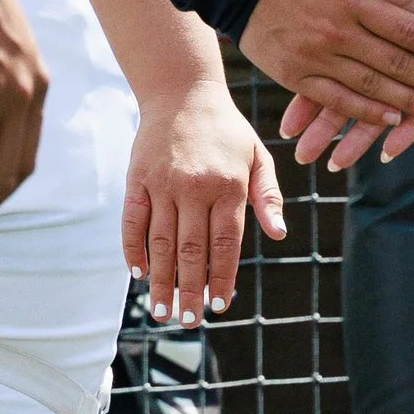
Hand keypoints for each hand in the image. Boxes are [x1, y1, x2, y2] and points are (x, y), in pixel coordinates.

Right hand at [124, 74, 287, 321]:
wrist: (182, 92)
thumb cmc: (227, 130)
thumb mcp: (258, 156)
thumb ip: (269, 196)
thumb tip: (279, 234)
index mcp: (229, 185)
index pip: (225, 243)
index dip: (222, 278)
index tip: (219, 306)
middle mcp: (195, 187)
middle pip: (192, 250)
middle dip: (191, 290)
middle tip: (189, 322)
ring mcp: (163, 183)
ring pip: (162, 242)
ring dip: (162, 280)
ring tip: (162, 310)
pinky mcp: (137, 179)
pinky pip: (133, 220)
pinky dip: (134, 249)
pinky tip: (139, 273)